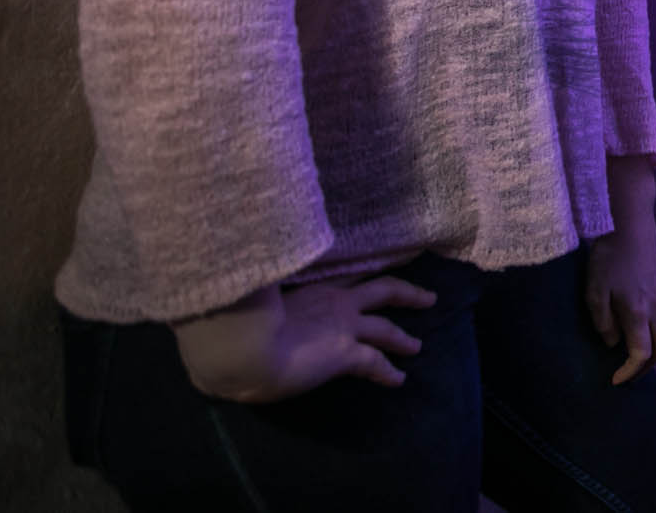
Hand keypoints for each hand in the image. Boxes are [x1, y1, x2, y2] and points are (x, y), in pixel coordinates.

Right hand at [172, 275, 434, 402]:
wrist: (236, 345)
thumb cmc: (229, 326)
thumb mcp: (244, 307)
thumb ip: (249, 307)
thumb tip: (227, 313)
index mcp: (307, 287)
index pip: (343, 278)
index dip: (361, 278)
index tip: (373, 277)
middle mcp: (332, 300)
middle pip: (381, 289)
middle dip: (407, 293)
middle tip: (428, 297)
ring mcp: (343, 325)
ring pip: (386, 326)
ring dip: (403, 336)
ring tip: (417, 345)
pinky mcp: (346, 353)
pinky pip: (375, 363)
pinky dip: (389, 372)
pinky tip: (399, 380)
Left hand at [588, 160, 655, 384]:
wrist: (630, 223)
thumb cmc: (608, 257)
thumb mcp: (595, 291)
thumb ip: (603, 322)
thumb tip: (612, 344)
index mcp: (638, 312)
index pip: (641, 354)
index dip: (629, 372)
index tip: (615, 380)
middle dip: (648, 367)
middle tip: (630, 374)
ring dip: (655, 350)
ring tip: (636, 356)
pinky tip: (643, 329)